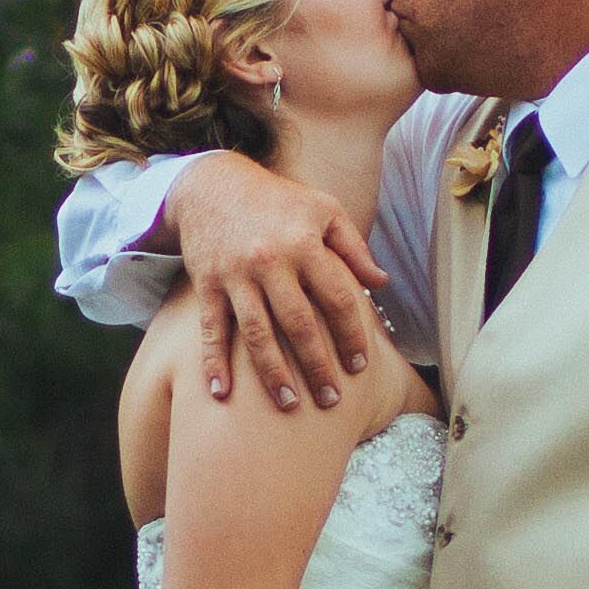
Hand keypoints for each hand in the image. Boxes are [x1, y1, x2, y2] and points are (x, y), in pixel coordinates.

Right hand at [170, 152, 388, 413]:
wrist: (212, 183)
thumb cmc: (277, 200)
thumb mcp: (323, 210)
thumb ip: (353, 248)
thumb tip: (382, 283)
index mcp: (304, 243)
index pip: (338, 298)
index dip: (352, 335)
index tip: (360, 366)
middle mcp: (270, 261)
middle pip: (299, 323)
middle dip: (317, 366)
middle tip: (331, 401)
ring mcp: (235, 275)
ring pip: (256, 333)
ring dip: (273, 373)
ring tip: (288, 405)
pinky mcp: (206, 284)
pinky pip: (211, 329)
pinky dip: (213, 362)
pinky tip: (221, 393)